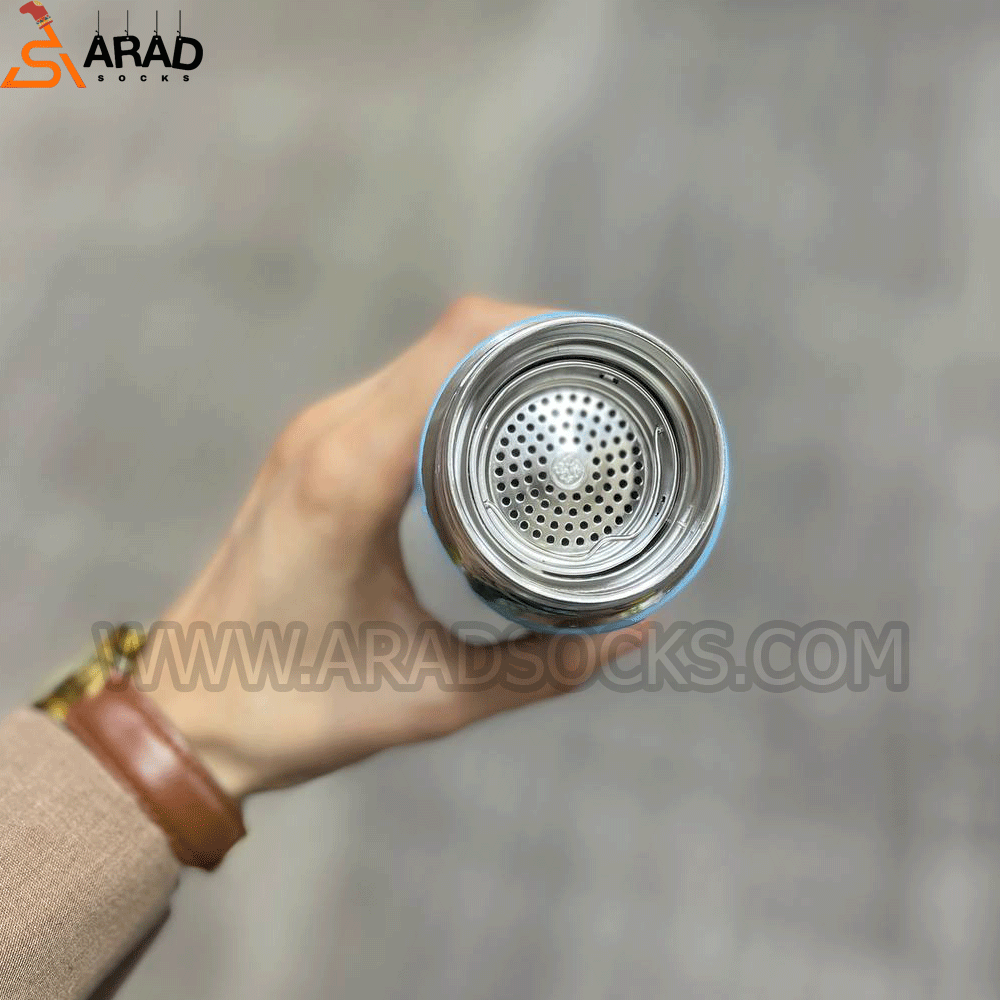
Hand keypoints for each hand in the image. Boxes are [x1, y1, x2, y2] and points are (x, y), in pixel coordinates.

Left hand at [141, 297, 649, 800]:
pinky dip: (456, 391)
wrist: (184, 712)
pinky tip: (494, 429)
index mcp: (349, 479)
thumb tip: (633, 634)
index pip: (454, 353)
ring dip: (493, 367)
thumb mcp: (433, 695)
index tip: (598, 359)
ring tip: (561, 405)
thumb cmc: (292, 706)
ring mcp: (312, 437)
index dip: (536, 333)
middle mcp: (326, 437)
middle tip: (600, 391)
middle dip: (532, 348)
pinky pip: (396, 390)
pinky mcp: (310, 452)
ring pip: (421, 360)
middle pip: (446, 341)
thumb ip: (544, 668)